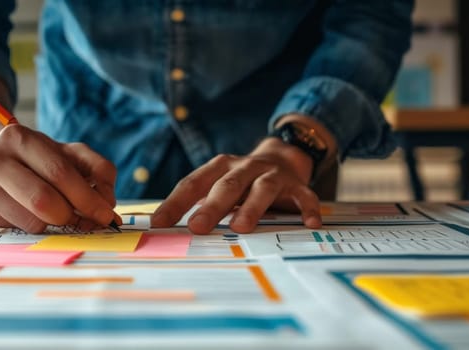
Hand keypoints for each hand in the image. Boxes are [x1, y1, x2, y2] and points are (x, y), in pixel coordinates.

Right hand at [0, 125, 118, 232]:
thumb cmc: (41, 159)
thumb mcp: (70, 153)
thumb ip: (98, 170)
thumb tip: (107, 205)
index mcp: (18, 138)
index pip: (59, 172)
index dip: (87, 197)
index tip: (106, 215)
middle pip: (43, 200)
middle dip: (71, 216)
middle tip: (85, 221)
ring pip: (32, 222)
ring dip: (55, 225)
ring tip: (58, 214)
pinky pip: (19, 233)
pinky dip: (37, 231)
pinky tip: (35, 217)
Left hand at [152, 137, 323, 233]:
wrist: (283, 157)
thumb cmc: (242, 181)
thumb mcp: (220, 186)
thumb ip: (200, 204)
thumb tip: (166, 230)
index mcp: (219, 168)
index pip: (193, 184)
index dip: (175, 203)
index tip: (159, 223)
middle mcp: (245, 167)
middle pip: (227, 186)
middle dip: (212, 207)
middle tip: (197, 227)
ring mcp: (272, 175)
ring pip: (262, 189)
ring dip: (252, 207)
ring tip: (242, 228)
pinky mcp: (296, 185)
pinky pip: (304, 196)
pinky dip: (307, 208)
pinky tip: (310, 223)